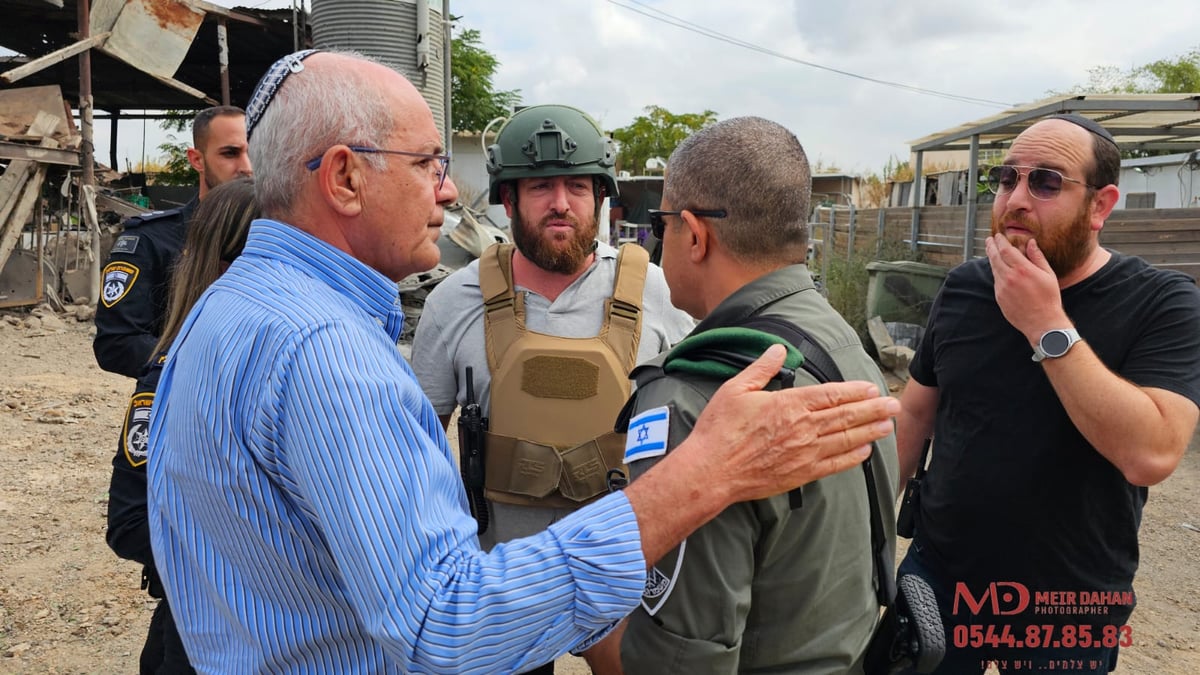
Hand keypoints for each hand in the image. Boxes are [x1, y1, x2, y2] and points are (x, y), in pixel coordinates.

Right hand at [679, 344, 897, 503]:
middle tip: (894, 405)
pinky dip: (852, 457)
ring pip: (845, 439)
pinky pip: (834, 464)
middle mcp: (803, 428)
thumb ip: (761, 368)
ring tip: (888, 425)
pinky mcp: (801, 474)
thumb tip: (778, 350)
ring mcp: (804, 453)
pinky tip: (865, 452)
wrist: (711, 471)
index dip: (854, 391)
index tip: (872, 388)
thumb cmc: (720, 430)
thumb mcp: (735, 389)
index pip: (831, 395)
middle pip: (846, 416)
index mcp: (789, 405)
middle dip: (873, 410)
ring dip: (870, 431)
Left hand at [985, 233, 1067, 340]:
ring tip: (991, 250)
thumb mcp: (1048, 275)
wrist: (1042, 322)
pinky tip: (998, 268)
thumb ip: (1037, 257)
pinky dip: (996, 271)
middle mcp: (1009, 277)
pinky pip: (996, 280)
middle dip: (991, 246)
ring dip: (992, 258)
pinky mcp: (999, 297)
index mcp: (1023, 269)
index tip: (998, 235)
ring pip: (994, 269)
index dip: (1000, 241)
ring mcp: (1002, 288)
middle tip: (989, 240)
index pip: (1006, 250)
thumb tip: (1030, 242)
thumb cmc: (1049, 298)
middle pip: (995, 257)